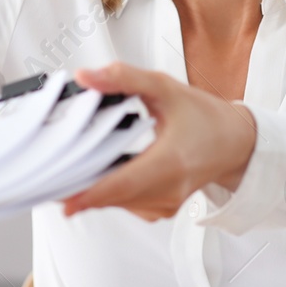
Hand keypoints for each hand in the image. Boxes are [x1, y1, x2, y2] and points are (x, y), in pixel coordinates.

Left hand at [62, 62, 256, 220]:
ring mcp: (166, 204)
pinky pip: (126, 205)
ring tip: (72, 165)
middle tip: (51, 170)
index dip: (89, 194)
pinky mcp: (161, 209)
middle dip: (80, 186)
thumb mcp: (164, 87)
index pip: (122, 184)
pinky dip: (110, 192)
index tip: (62, 198)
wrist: (234, 142)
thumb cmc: (203, 116)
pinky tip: (103, 172)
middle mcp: (169, 189)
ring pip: (117, 203)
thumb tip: (86, 77)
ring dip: (93, 188)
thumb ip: (123, 78)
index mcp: (171, 161)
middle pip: (113, 197)